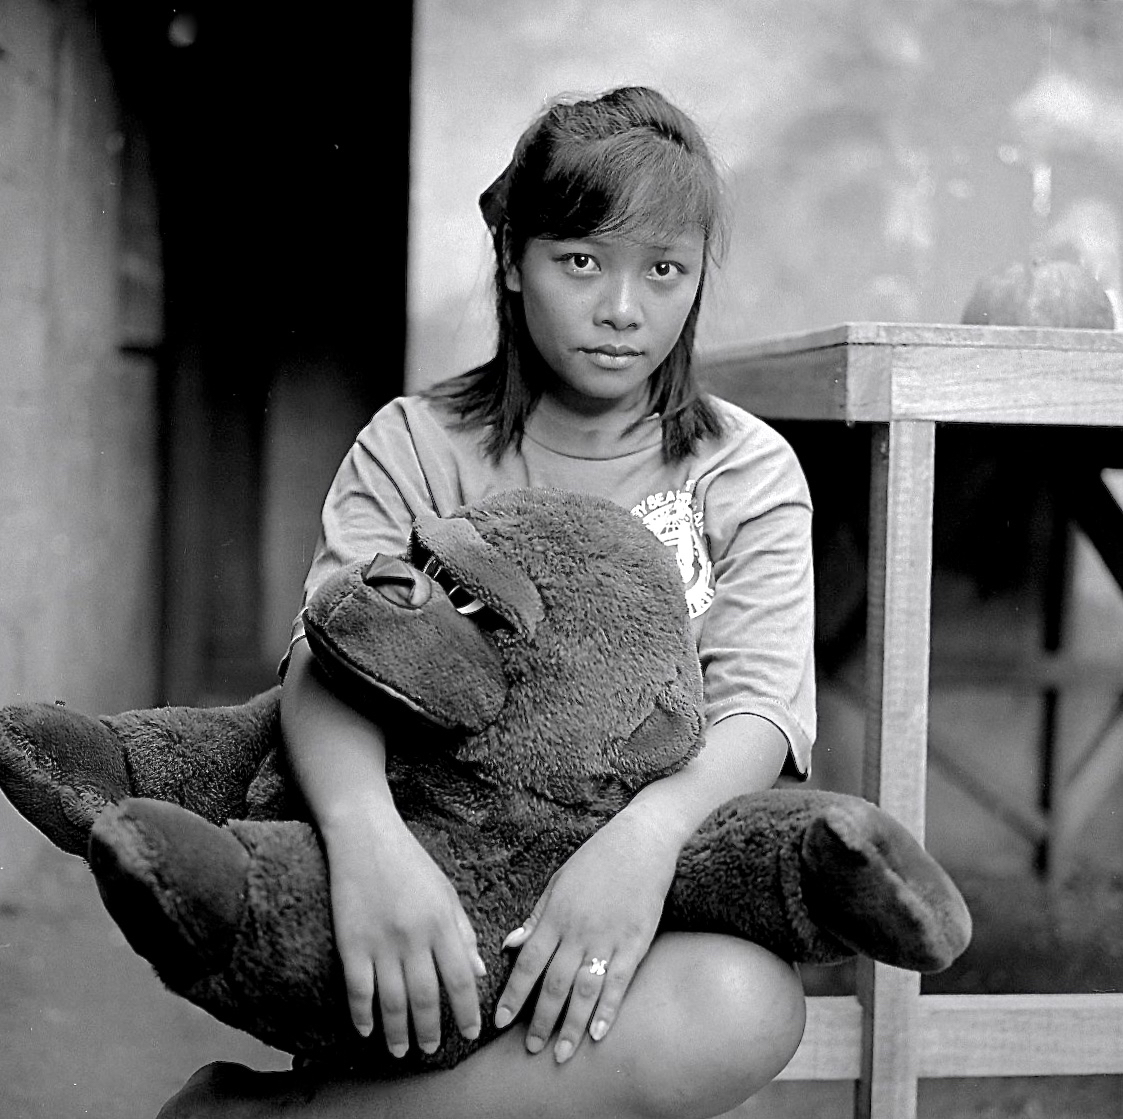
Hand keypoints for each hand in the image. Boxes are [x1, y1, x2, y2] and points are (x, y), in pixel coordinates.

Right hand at [324, 812, 485, 1056]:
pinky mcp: (351, 942)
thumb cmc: (409, 861)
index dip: (467, 1011)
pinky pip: (358, 989)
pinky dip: (362, 1014)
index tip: (470, 1033)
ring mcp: (381, 941)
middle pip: (427, 997)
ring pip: (392, 1001)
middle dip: (431, 1030)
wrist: (365, 835)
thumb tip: (478, 972)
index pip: (461, 978)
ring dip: (398, 1031)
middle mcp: (414, 936)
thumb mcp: (445, 891)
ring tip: (402, 1051)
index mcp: (441, 922)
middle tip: (431, 1050)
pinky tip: (366, 1031)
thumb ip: (462, 931)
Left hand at [493, 811, 678, 1062]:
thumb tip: (510, 944)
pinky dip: (607, 1010)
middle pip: (553, 985)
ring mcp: (607, 938)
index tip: (499, 1022)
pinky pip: (618, 983)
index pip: (527, 963)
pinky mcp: (635, 942)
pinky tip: (599, 1034)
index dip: (513, 995)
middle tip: (530, 1049)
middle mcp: (577, 931)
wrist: (641, 840)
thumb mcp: (559, 880)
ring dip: (570, 1026)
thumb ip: (536, 916)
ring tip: (560, 1053)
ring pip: (584, 991)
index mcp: (556, 915)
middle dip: (539, 1020)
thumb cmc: (597, 858)